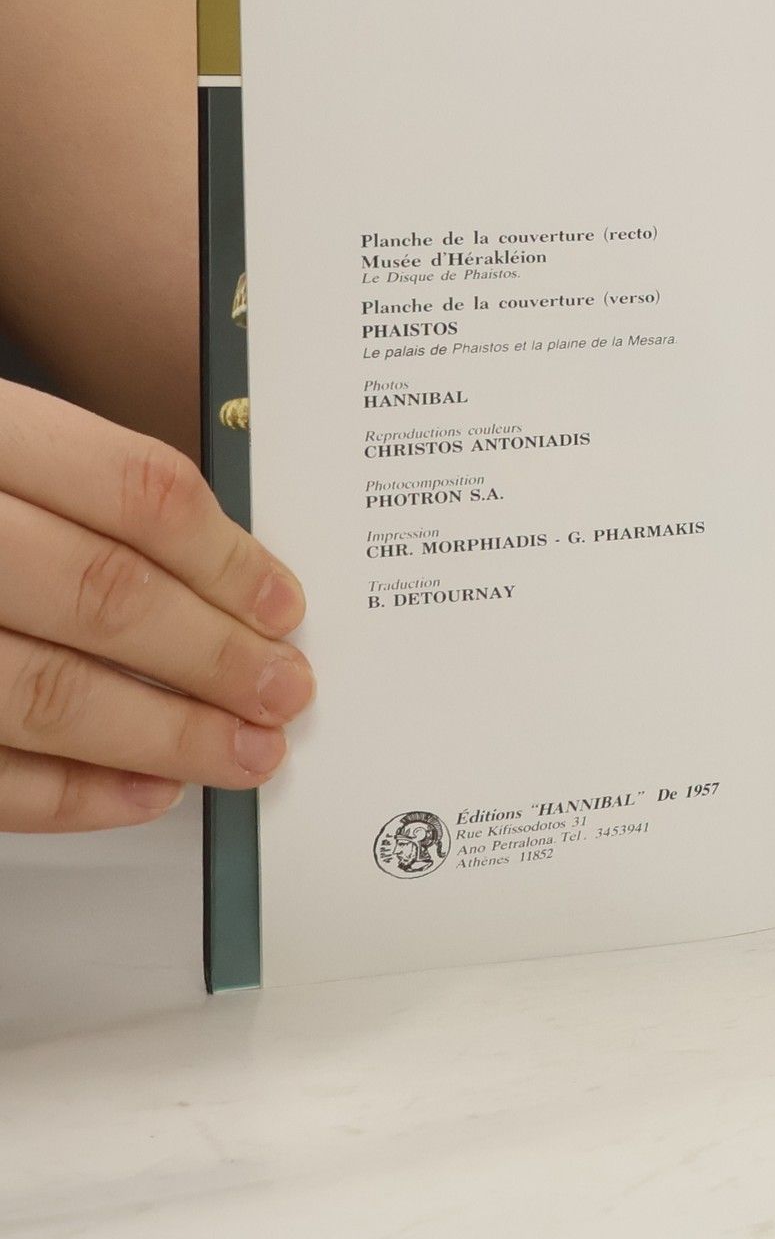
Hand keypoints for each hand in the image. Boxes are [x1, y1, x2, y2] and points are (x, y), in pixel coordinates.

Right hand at [0, 379, 311, 830]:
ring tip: (239, 752)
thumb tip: (225, 575)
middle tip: (283, 691)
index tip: (282, 606)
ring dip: (160, 735)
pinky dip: (65, 793)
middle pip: (102, 594)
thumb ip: (85, 494)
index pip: (134, 491)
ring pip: (42, 692)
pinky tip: (139, 792)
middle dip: (213, 658)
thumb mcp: (1, 444)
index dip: (226, 557)